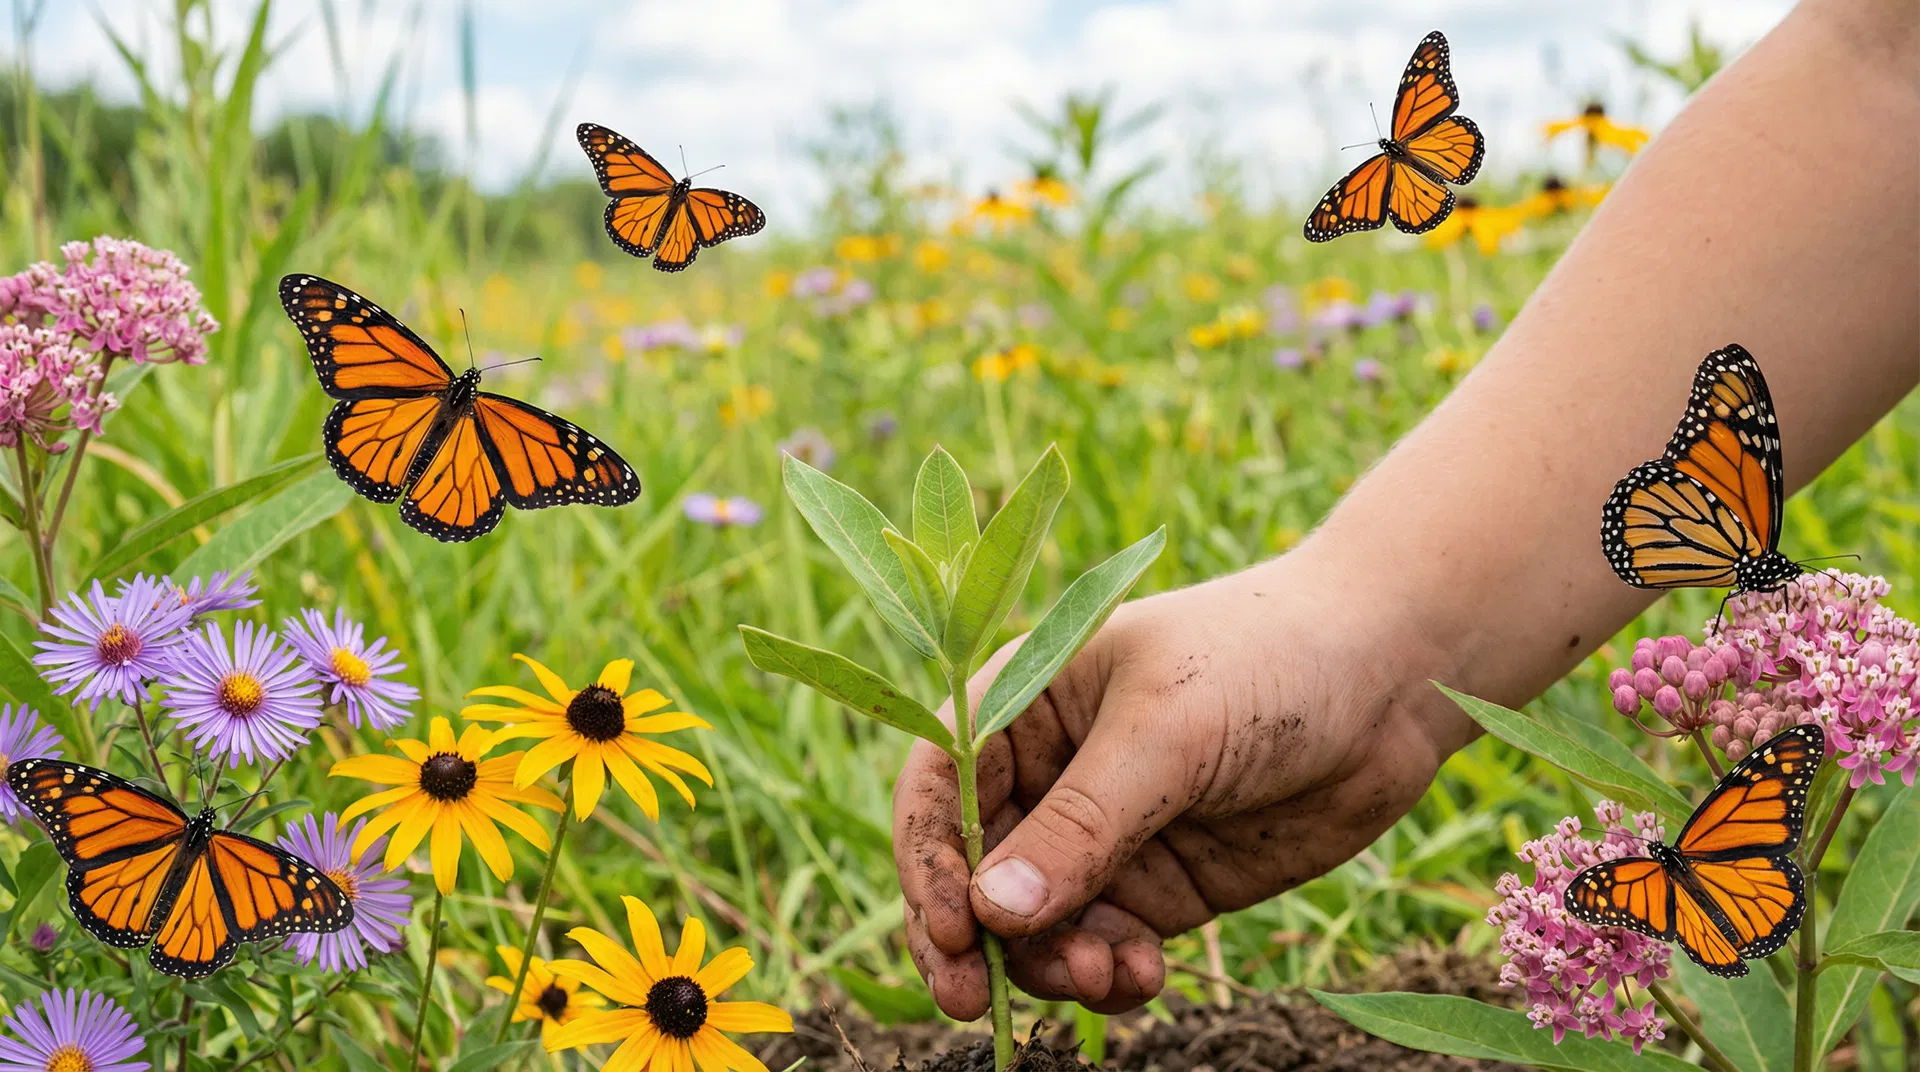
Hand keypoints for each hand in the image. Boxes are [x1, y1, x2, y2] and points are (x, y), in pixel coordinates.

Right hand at [891, 548, 1476, 1016]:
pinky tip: (1142, 980)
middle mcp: (1048, 774)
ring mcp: (1103, 836)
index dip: (929, 864)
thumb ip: (1081, 825)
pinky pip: (1103, 948)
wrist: (1391, 681)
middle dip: (977, 940)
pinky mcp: (1158, 887)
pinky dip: (1109, 976)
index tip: (951, 932)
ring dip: (1052, 965)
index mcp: (1023, 703)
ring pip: (1036, 927)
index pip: (938, 788)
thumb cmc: (1265, 660)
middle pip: (974, 873)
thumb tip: (992, 913)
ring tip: (1106, 975)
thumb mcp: (1166, 731)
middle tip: (978, 1002)